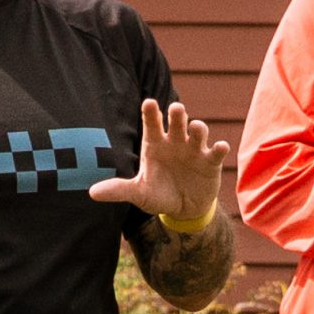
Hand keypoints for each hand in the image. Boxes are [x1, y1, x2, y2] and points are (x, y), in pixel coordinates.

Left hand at [88, 100, 228, 223]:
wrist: (183, 209)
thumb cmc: (158, 195)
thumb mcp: (139, 193)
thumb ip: (119, 190)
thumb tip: (92, 193)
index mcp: (155, 144)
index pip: (152, 124)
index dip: (151, 113)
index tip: (149, 103)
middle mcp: (175, 142)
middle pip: (177, 122)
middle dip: (178, 114)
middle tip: (176, 109)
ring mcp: (194, 150)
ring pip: (198, 131)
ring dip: (198, 128)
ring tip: (196, 128)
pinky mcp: (211, 162)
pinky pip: (216, 152)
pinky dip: (219, 148)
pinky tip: (220, 147)